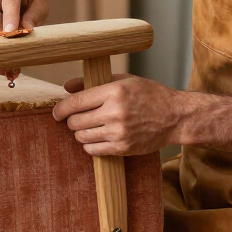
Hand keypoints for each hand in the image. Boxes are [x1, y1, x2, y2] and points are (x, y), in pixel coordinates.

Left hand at [54, 75, 185, 155]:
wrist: (174, 117)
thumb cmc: (149, 95)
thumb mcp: (123, 81)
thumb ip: (93, 83)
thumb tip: (67, 87)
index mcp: (114, 92)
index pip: (76, 102)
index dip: (61, 108)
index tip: (56, 112)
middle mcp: (115, 112)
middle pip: (75, 122)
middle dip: (71, 121)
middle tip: (77, 119)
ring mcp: (119, 132)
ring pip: (81, 137)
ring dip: (80, 133)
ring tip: (89, 127)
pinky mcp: (123, 148)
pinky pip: (93, 150)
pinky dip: (90, 145)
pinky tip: (97, 138)